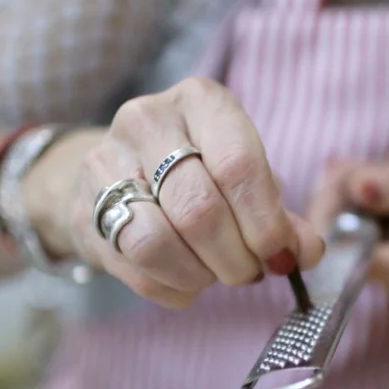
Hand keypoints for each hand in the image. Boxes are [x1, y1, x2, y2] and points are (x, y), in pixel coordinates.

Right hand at [24, 78, 324, 307]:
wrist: (116, 172)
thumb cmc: (199, 172)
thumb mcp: (244, 177)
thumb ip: (279, 215)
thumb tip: (305, 252)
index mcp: (201, 101)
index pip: (239, 166)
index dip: (265, 223)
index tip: (281, 256)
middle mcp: (148, 120)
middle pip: (199, 210)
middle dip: (236, 258)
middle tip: (250, 272)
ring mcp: (106, 163)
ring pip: (158, 242)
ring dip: (200, 275)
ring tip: (215, 274)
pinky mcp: (83, 211)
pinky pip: (136, 268)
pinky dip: (173, 287)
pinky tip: (186, 278)